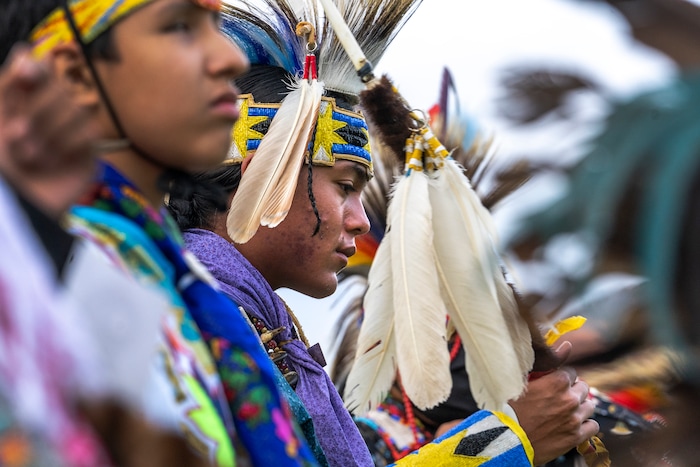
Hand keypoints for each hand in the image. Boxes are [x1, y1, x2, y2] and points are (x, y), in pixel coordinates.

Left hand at [0, 45, 97, 215]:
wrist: (23, 208)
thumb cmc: (2, 169)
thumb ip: (8, 87)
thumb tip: (26, 51)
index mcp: (20, 99)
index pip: (35, 67)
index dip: (32, 71)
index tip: (24, 74)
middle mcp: (47, 108)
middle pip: (57, 87)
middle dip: (35, 113)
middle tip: (16, 137)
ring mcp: (70, 127)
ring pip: (75, 108)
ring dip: (49, 134)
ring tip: (31, 158)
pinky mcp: (89, 148)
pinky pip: (88, 132)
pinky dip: (66, 148)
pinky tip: (52, 164)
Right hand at [509, 341, 598, 465]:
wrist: (507, 439)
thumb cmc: (510, 407)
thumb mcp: (523, 380)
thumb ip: (547, 362)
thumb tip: (568, 345)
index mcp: (558, 382)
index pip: (571, 373)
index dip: (561, 377)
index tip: (553, 383)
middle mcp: (570, 399)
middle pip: (583, 388)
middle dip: (573, 390)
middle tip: (559, 397)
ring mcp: (575, 419)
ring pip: (590, 406)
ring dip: (580, 406)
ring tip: (566, 411)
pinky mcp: (576, 437)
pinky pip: (593, 426)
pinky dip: (586, 424)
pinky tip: (573, 424)